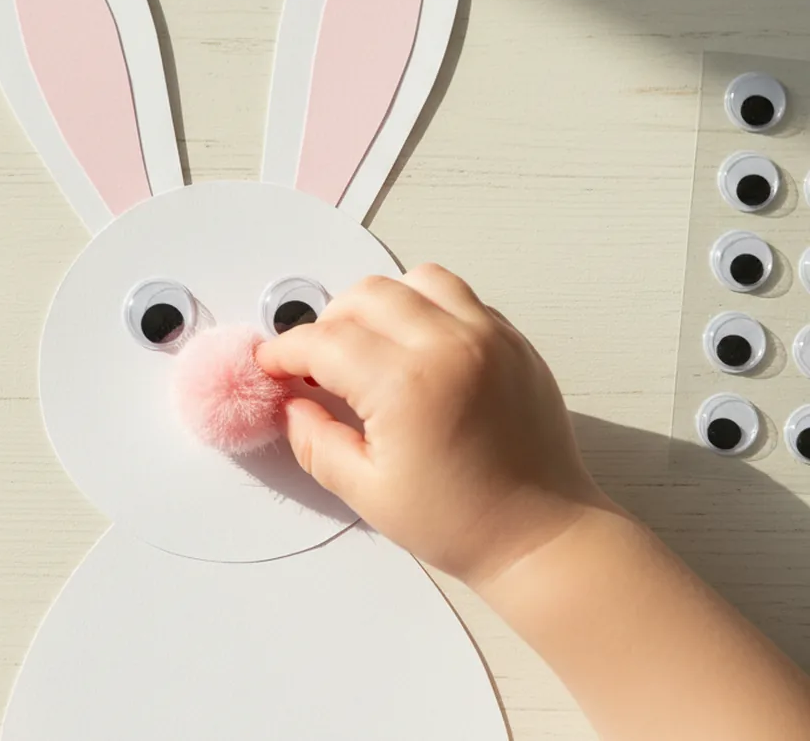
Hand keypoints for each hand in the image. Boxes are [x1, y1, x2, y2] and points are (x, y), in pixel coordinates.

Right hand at [257, 264, 609, 587]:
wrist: (542, 535)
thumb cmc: (465, 522)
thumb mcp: (367, 492)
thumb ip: (317, 442)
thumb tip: (293, 406)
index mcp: (408, 385)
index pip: (324, 341)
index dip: (286, 351)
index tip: (273, 364)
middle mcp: (450, 346)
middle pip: (364, 296)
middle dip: (328, 324)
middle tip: (318, 364)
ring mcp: (489, 337)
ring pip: (416, 280)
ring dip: (379, 304)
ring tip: (369, 345)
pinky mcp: (514, 341)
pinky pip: (459, 296)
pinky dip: (426, 309)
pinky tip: (415, 349)